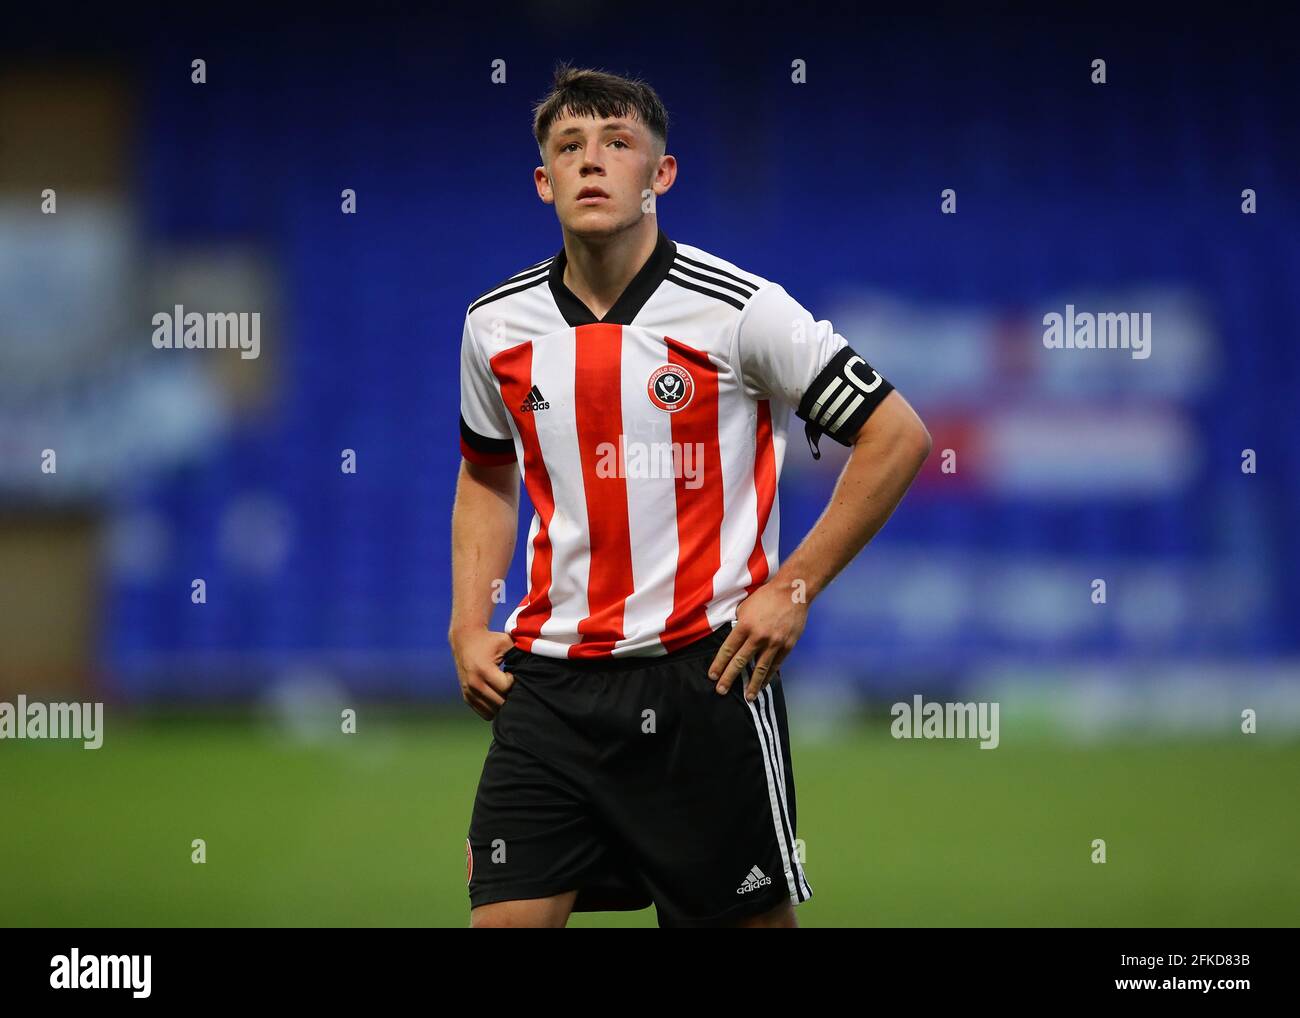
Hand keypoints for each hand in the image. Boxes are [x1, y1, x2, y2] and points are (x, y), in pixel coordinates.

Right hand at [450, 628, 515, 720]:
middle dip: (510, 695)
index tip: (514, 674)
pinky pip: (485, 713)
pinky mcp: (466, 697)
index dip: (515, 683)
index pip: (506, 688)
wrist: (465, 640)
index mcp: (483, 670)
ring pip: (493, 711)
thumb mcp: (506, 642)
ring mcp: (469, 692)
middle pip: (500, 702)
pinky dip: (493, 707)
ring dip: (502, 703)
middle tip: (513, 685)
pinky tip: (498, 694)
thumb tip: (535, 668)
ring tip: (505, 689)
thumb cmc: (489, 640)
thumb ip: (520, 654)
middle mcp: (474, 683)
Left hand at [708, 581, 807, 701]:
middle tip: (721, 691)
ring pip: (760, 669)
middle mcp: (758, 637)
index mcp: (745, 625)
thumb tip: (732, 638)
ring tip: (747, 697)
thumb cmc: (766, 596)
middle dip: (729, 678)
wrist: (793, 592)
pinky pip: (775, 665)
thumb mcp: (745, 606)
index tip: (712, 676)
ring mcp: (774, 643)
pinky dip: (768, 676)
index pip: (728, 650)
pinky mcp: (787, 646)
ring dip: (752, 685)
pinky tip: (763, 684)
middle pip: (740, 662)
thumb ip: (738, 624)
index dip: (719, 664)